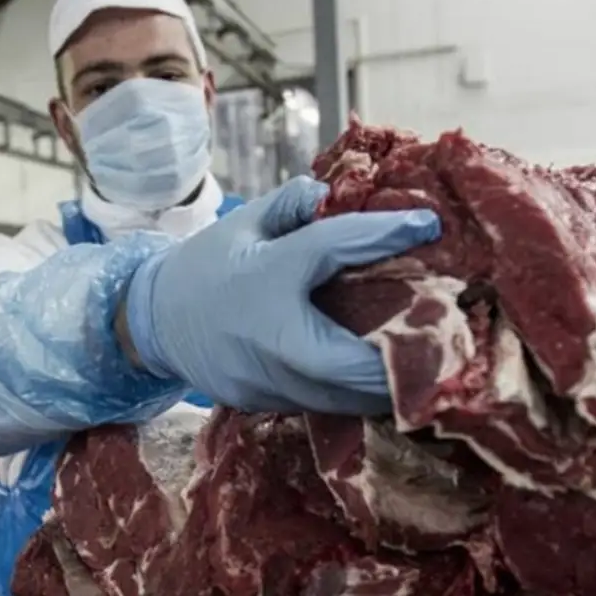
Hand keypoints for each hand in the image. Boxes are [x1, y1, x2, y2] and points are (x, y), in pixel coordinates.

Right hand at [124, 176, 439, 414]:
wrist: (150, 322)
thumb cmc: (203, 267)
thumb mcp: (241, 224)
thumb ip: (289, 205)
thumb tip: (327, 189)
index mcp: (261, 279)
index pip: (329, 252)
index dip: (383, 236)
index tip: (429, 227)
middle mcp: (264, 339)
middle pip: (348, 362)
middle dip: (401, 356)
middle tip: (445, 334)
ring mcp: (263, 383)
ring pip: (340, 398)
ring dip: (384, 383)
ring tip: (427, 361)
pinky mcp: (265, 405)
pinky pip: (323, 405)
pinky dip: (356, 393)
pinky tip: (384, 376)